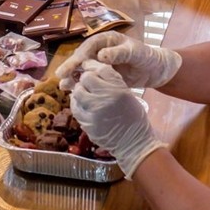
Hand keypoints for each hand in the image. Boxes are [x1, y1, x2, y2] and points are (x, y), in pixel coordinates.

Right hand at [56, 32, 182, 90]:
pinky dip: (81, 84)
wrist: (155, 70)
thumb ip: (118, 53)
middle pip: (82, 58)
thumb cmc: (146, 57)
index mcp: (106, 40)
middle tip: (60, 76)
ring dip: (73, 77)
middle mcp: (100, 50)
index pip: (88, 47)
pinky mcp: (102, 76)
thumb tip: (100, 55)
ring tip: (63, 86)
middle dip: (71, 67)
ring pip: (82, 69)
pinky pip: (89, 79)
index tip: (70, 66)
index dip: (78, 56)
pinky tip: (73, 92)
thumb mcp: (135, 52)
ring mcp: (100, 64)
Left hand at [70, 61, 167, 178]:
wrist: (134, 144)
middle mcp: (105, 98)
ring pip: (77, 92)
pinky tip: (83, 106)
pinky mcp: (87, 124)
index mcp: (118, 89)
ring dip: (80, 91)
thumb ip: (111, 82)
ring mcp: (94, 112)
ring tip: (86, 95)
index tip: (90, 67)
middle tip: (88, 84)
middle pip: (86, 78)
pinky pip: (75, 108)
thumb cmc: (133, 118)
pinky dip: (77, 104)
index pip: (100, 69)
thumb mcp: (127, 94)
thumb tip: (92, 71)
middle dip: (86, 79)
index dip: (93, 66)